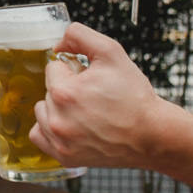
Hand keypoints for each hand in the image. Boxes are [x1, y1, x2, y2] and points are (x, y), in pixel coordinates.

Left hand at [29, 22, 169, 168]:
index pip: (53, 68)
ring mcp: (60, 141)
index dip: (74, 70)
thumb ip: (79, 35)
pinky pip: (40, 136)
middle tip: (94, 97)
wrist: (153, 135)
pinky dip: (50, 130)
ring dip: (57, 108)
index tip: (91, 80)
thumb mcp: (111, 52)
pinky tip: (70, 126)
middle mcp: (57, 119)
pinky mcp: (65, 156)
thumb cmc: (135, 97)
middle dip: (68, 89)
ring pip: (42, 111)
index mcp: (64, 92)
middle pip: (48, 90)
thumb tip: (59, 43)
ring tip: (85, 112)